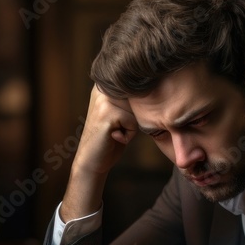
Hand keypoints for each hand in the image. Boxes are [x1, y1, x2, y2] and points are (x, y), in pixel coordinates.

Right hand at [60, 85, 137, 220]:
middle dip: (134, 117)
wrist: (91, 160)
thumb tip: (153, 87)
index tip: (120, 119)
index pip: (136, 87)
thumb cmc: (110, 137)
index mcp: (104, 83)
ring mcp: (103, 100)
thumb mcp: (121, 112)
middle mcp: (102, 88)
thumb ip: (130, 98)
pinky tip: (113, 137)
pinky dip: (128, 135)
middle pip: (139, 99)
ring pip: (137, 111)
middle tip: (116, 127)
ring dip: (132, 126)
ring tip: (114, 132)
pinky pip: (133, 124)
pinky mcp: (107, 114)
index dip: (136, 107)